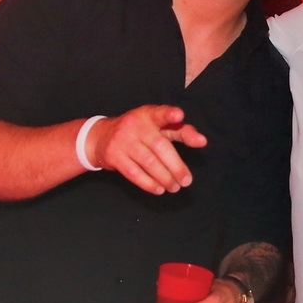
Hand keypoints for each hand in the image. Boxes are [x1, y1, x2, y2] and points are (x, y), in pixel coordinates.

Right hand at [84, 105, 207, 193]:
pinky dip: (148, 183)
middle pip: (159, 146)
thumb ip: (181, 131)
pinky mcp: (114, 156)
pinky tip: (159, 189)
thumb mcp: (157, 126)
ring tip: (175, 187)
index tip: (179, 116)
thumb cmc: (139, 132)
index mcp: (148, 115)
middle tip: (186, 180)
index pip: (160, 113)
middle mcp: (134, 125)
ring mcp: (122, 141)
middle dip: (175, 166)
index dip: (169, 114)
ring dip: (164, 178)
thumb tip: (201, 141)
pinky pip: (134, 173)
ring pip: (148, 162)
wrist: (100, 137)